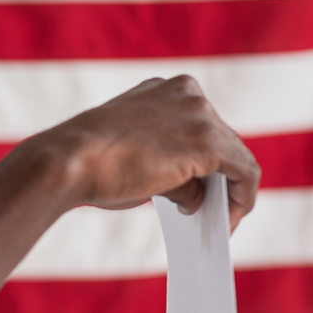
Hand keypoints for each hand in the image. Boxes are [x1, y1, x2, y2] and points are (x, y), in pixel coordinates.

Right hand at [33, 75, 260, 230]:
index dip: (206, 163)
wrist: (68, 162)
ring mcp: (199, 113)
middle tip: (213, 212)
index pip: (200, 127)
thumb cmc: (88, 164)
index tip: (202, 189)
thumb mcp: (136, 158)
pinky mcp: (209, 141)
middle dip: (220, 179)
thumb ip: (170, 167)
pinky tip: (228, 222)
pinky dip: (242, 199)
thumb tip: (197, 197)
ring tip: (222, 222)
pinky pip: (244, 172)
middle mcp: (186, 92)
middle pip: (222, 140)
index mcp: (163, 90)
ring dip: (232, 191)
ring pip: (236, 156)